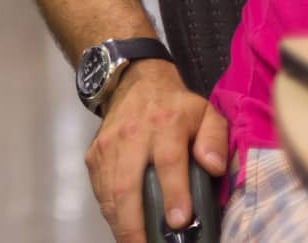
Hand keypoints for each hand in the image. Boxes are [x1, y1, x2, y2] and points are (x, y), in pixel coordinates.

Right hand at [84, 59, 227, 242]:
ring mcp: (108, 145)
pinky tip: (122, 227)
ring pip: (110, 191)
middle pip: (128, 183)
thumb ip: (215, 139)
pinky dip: (109, 212)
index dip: (173, 192)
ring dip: (120, 223)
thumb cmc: (177, 107)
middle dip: (135, 223)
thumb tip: (214, 165)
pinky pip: (99, 189)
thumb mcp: (207, 114)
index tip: (179, 220)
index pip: (167, 161)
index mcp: (165, 124)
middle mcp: (131, 135)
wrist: (135, 83)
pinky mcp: (94, 154)